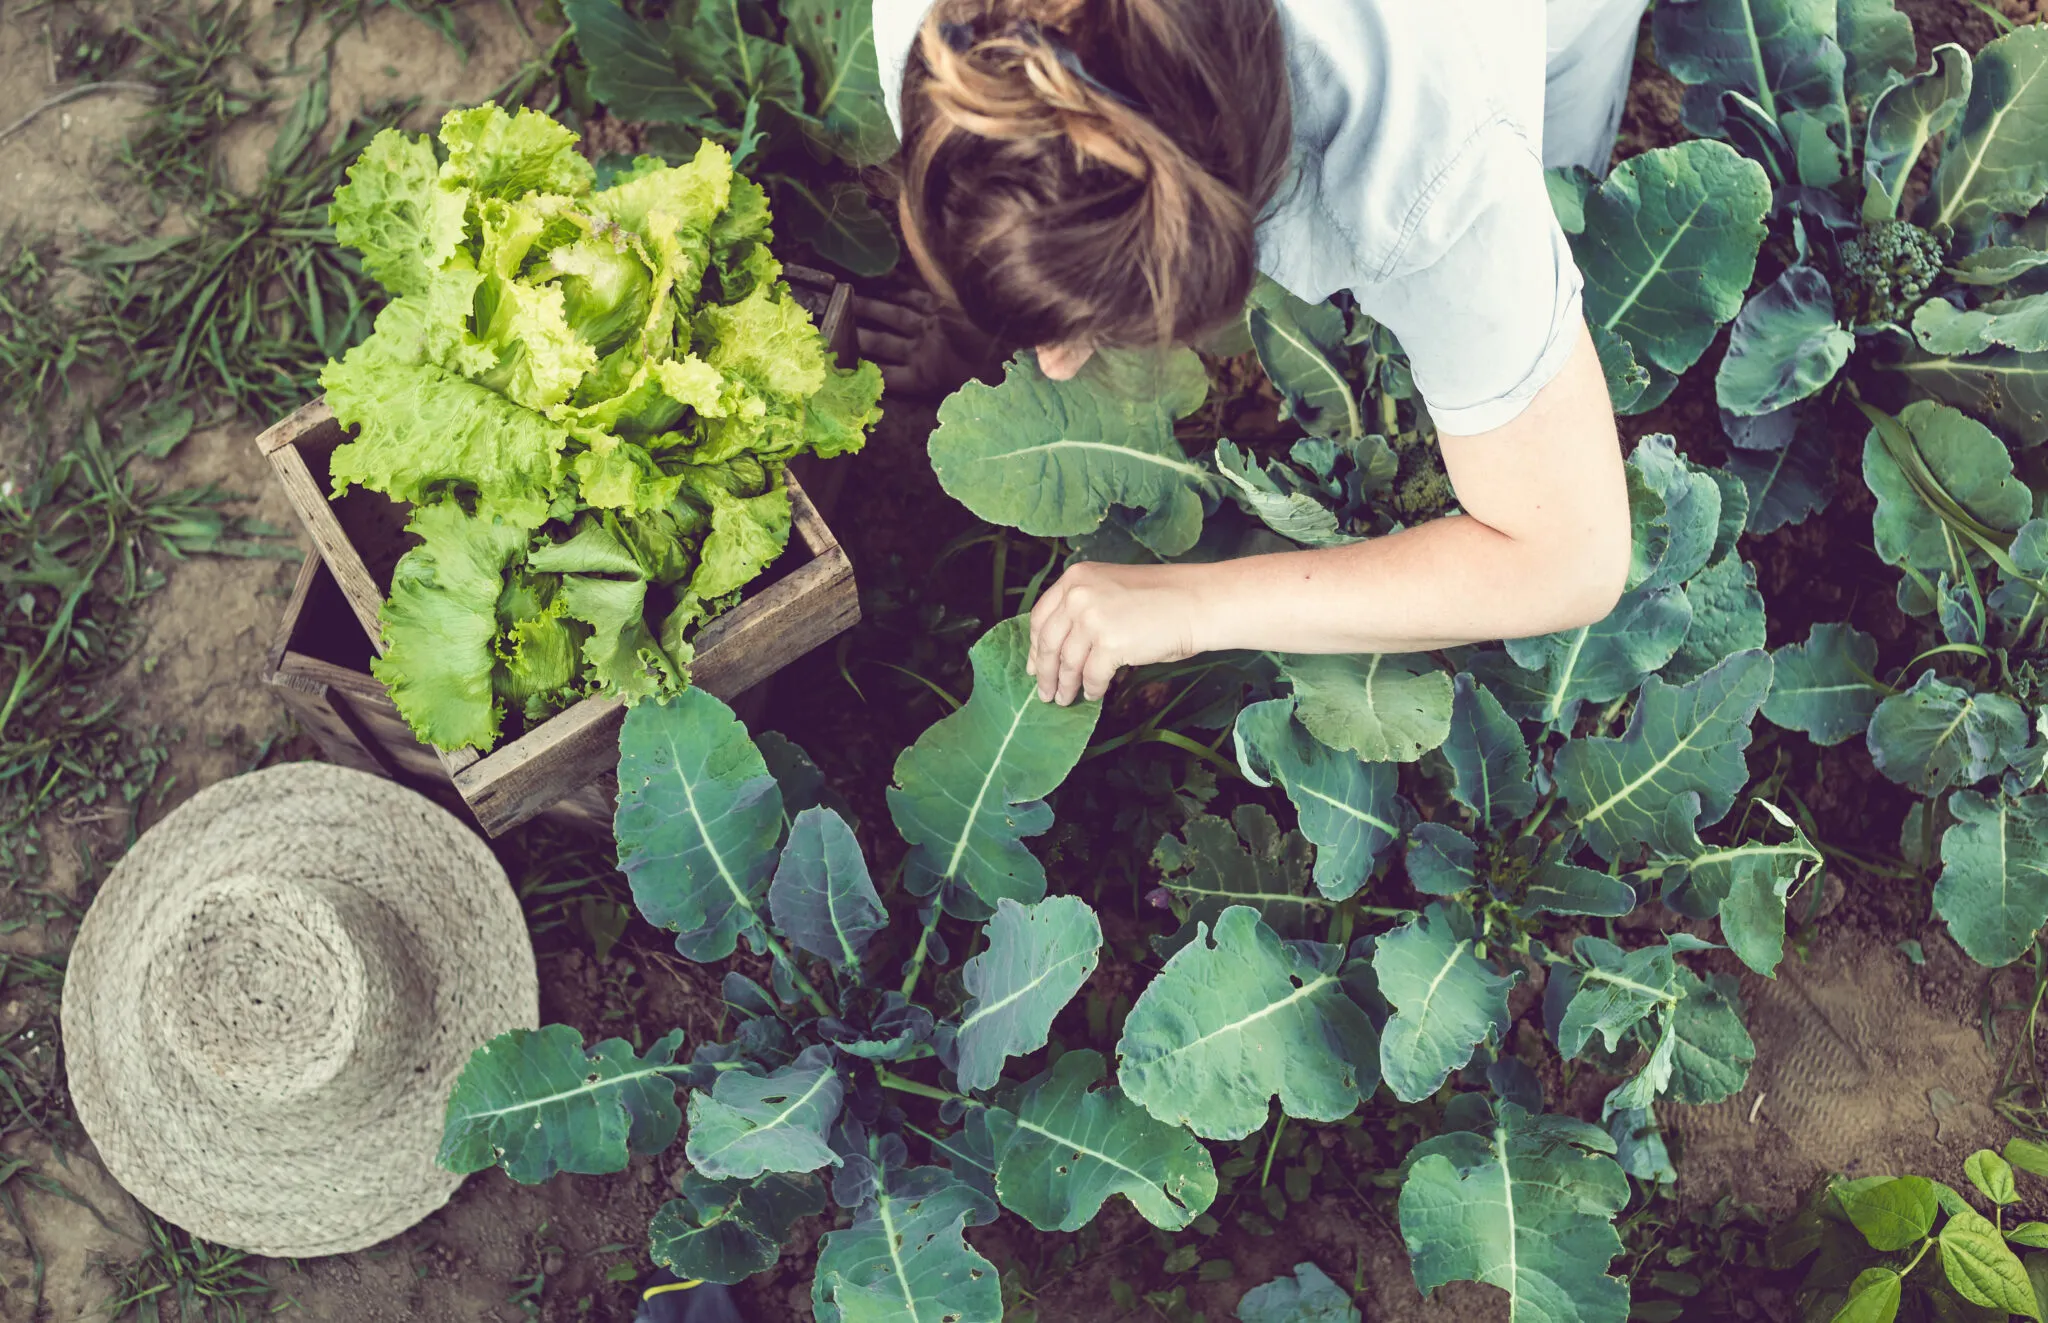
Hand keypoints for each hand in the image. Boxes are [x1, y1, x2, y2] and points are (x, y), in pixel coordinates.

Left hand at [1026, 561, 1204, 704]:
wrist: (1195, 602)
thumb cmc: (1161, 599)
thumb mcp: (1110, 590)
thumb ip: (1083, 610)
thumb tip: (1061, 651)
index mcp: (1075, 578)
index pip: (1040, 616)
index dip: (1034, 645)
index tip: (1034, 665)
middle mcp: (1078, 595)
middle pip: (1048, 642)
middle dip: (1044, 672)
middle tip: (1044, 692)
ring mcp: (1092, 619)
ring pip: (1067, 663)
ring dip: (1066, 685)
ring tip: (1066, 699)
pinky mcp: (1110, 643)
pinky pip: (1092, 675)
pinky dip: (1091, 688)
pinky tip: (1094, 694)